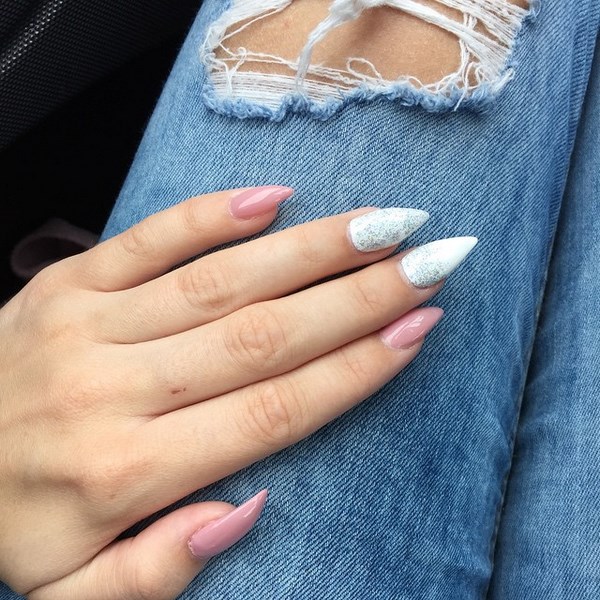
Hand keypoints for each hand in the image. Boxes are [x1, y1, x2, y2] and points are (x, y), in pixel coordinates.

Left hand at [0, 186, 452, 598]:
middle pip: (264, 335)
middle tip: (431, 260)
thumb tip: (246, 511)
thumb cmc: (8, 526)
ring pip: (222, 281)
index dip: (355, 369)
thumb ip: (155, 575)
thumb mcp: (70, 592)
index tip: (419, 330)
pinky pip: (148, 239)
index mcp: (125, 472)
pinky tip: (274, 198)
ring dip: (311, 250)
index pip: (272, 410)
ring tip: (381, 226)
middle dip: (359, 298)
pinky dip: (213, 215)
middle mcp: (113, 391)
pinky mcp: (66, 284)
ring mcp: (86, 325)